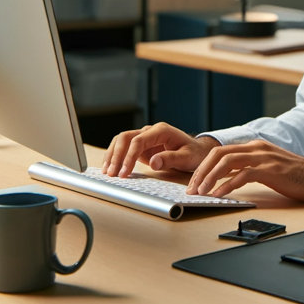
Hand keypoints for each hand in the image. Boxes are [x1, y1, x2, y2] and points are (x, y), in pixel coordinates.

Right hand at [101, 122, 219, 176]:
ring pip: (121, 141)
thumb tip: (154, 163)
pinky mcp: (141, 146)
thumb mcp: (187, 157)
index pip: (139, 140)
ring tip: (107, 172)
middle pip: (125, 137)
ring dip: (112, 155)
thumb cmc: (194, 153)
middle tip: (112, 173)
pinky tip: (109, 167)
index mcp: (161, 130)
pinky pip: (124, 148)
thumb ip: (170, 159)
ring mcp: (144, 137)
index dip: (129, 156)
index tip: (124, 172)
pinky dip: (115, 156)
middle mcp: (150, 131)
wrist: (197, 151)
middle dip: (116, 155)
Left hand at [187, 139, 303, 200]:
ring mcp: (263, 157)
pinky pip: (243, 175)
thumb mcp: (267, 167)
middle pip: (218, 154)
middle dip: (201, 172)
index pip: (220, 152)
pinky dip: (227, 185)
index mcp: (253, 146)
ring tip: (202, 193)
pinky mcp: (270, 169)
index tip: (195, 183)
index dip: (203, 167)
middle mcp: (256, 148)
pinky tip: (220, 195)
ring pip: (227, 162)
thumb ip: (248, 168)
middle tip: (192, 189)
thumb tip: (226, 179)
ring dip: (210, 178)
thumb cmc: (293, 176)